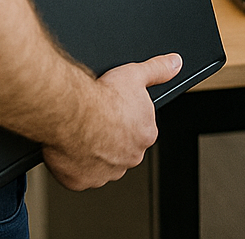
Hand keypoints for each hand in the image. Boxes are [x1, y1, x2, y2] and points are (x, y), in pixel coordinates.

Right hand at [43, 52, 181, 189]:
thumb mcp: (135, 74)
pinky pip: (79, 175)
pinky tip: (70, 147)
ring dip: (92, 152)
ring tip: (81, 132)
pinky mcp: (81, 181)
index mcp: (146, 135)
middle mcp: (130, 158)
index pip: (138, 130)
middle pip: (120, 149)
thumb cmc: (102, 97)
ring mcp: (105, 173)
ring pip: (100, 163)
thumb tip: (174, 63)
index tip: (112, 111)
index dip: (124, 119)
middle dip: (110, 138)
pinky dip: (73, 165)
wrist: (72, 112)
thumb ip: (158, 70)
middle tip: (95, 121)